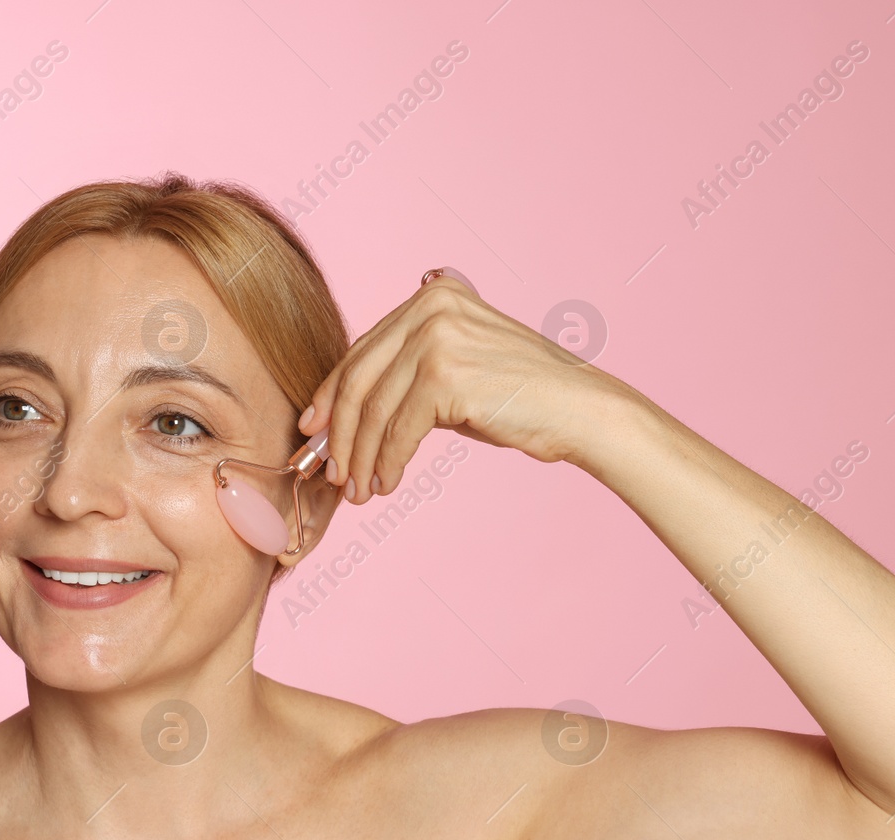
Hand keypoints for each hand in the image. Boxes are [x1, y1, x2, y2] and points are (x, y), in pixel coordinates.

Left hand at [299, 271, 629, 503]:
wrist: (580, 410)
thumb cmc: (523, 396)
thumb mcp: (462, 363)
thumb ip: (413, 365)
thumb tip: (350, 397)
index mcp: (433, 295)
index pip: (364, 349)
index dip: (331, 394)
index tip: (314, 430)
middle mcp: (431, 306)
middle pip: (360, 379)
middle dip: (339, 432)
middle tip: (330, 470)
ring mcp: (437, 338)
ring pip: (374, 410)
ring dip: (360, 457)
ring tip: (358, 488)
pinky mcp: (445, 376)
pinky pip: (398, 431)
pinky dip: (387, 463)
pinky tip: (386, 484)